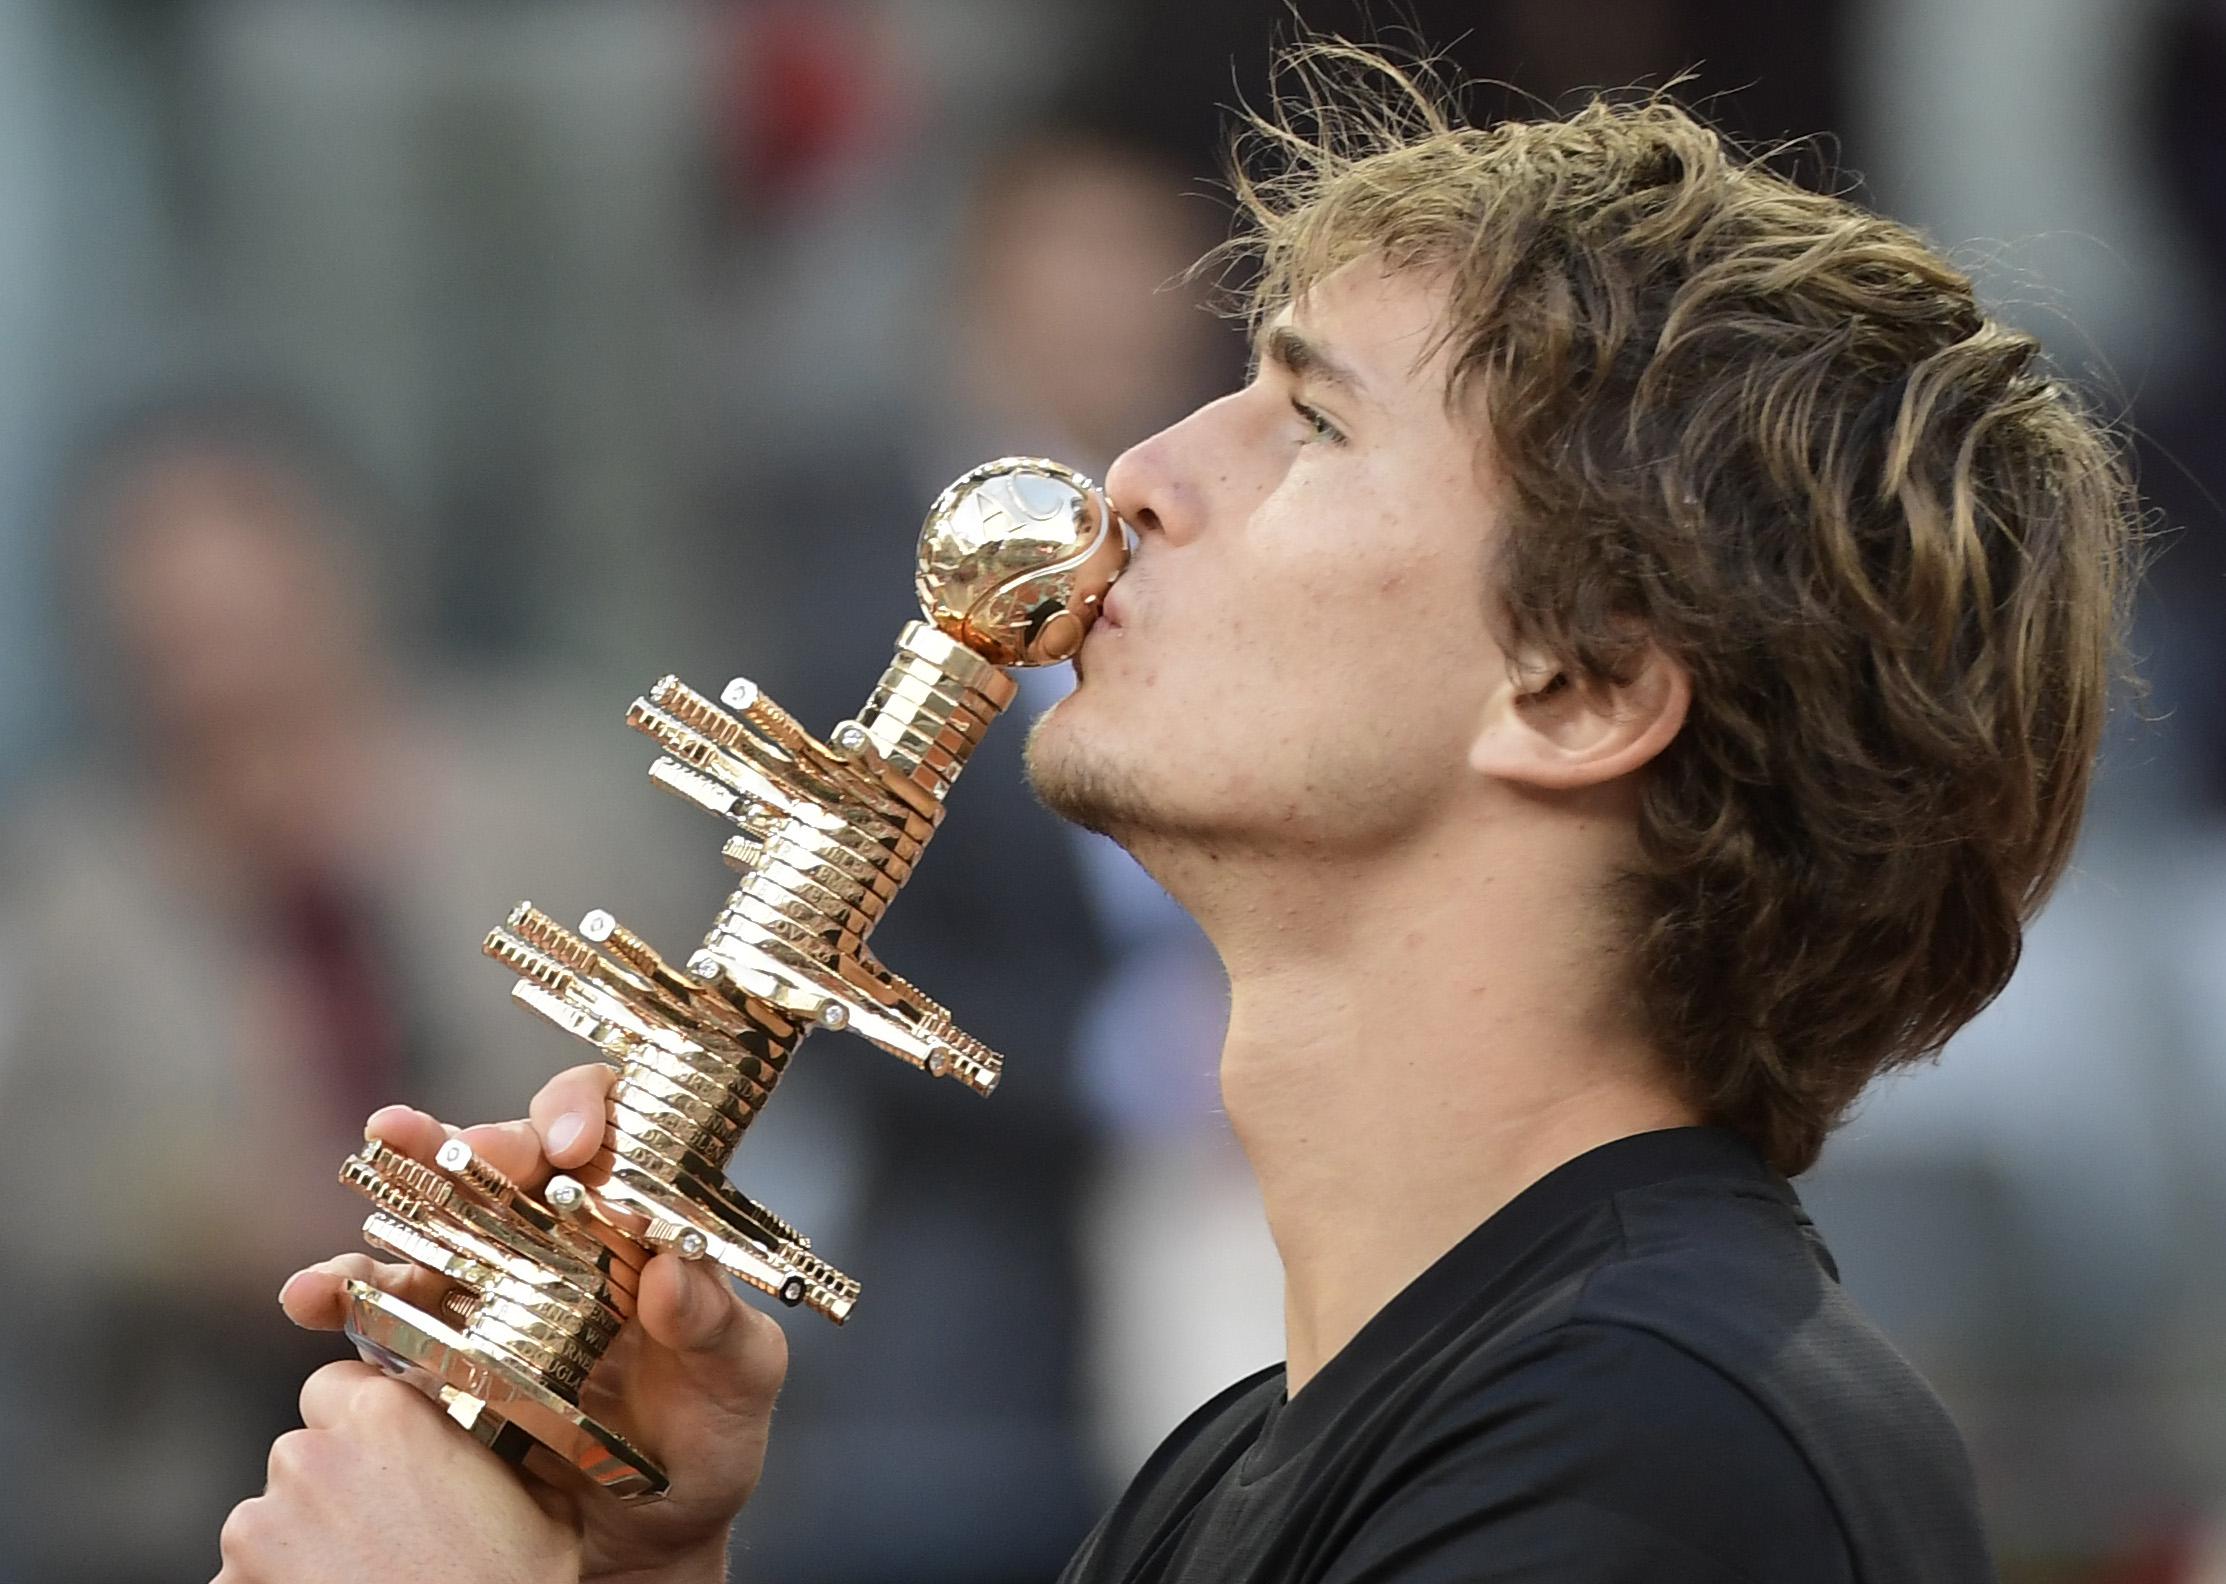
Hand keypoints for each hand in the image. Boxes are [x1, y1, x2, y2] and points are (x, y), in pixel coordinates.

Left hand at [216, 1358, 580, 1582]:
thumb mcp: (537, 1500)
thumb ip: (491, 1450)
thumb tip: (492, 1437)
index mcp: (386, 1415)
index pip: (335, 1382)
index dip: (356, 1416)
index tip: (377, 1448)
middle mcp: (312, 1457)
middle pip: (303, 1450)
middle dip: (332, 1482)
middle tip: (380, 1528)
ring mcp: (261, 1526)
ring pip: (270, 1515)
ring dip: (301, 1539)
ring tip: (359, 1576)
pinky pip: (248, 1574)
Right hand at [242, 1066, 787, 1582]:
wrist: (632, 1542)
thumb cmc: (703, 1447)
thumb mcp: (738, 1384)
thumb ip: (718, 1326)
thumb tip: (674, 1265)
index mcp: (639, 1220)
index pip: (614, 1124)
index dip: (590, 1110)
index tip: (575, 1144)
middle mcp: (558, 1234)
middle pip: (510, 1154)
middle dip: (481, 1139)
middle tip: (468, 1149)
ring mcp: (488, 1284)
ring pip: (434, 1216)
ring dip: (396, 1191)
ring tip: (370, 1167)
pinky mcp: (433, 1343)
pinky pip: (377, 1304)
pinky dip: (340, 1291)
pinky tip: (314, 1293)